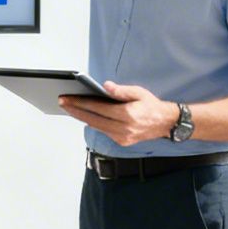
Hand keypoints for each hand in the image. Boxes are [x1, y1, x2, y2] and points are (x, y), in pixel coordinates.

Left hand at [59, 81, 176, 145]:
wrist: (165, 123)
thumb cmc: (151, 105)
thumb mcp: (138, 92)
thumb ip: (121, 90)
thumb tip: (104, 86)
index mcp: (127, 115)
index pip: (98, 109)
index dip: (81, 103)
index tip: (68, 98)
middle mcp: (123, 128)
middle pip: (93, 120)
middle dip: (75, 111)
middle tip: (62, 102)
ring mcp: (122, 137)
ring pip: (96, 127)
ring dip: (82, 118)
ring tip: (70, 108)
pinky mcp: (122, 142)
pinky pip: (104, 132)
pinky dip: (94, 124)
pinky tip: (85, 117)